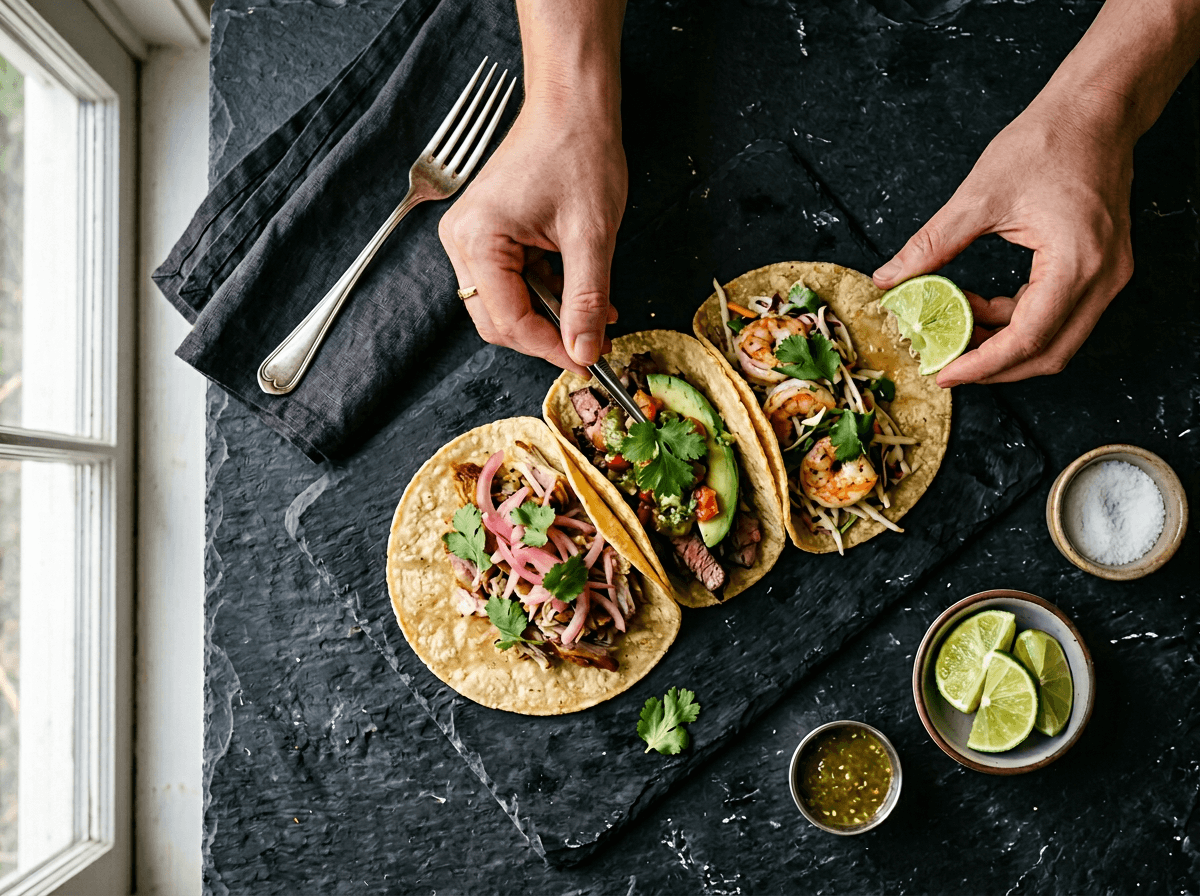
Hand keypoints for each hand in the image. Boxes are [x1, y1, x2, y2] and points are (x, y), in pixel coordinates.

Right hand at [439, 92, 627, 374]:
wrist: (573, 106)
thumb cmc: (578, 153)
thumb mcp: (591, 234)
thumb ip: (586, 300)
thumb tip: (585, 352)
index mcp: (478, 238)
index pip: (508, 320)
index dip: (549, 347)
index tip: (588, 361)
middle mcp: (462, 240)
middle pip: (498, 320)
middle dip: (546, 336)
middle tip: (591, 344)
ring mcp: (471, 237)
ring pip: (506, 305)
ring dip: (551, 315)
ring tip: (597, 312)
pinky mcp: (487, 235)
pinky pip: (513, 282)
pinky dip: (548, 293)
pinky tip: (582, 291)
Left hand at [872, 97, 1134, 386]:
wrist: (1095, 110)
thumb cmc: (1047, 141)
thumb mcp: (979, 196)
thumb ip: (932, 245)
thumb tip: (889, 279)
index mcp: (1076, 263)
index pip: (1028, 339)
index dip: (983, 364)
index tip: (945, 373)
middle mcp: (1103, 277)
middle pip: (1049, 353)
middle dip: (994, 366)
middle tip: (947, 363)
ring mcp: (1109, 276)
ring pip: (1056, 339)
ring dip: (1005, 343)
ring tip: (957, 324)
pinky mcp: (1102, 269)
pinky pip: (1061, 315)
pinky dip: (1020, 320)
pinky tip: (982, 304)